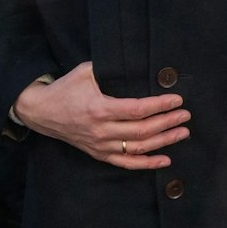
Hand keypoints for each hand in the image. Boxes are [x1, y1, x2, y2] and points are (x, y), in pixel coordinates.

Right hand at [13, 62, 189, 169]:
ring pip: (138, 148)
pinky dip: (147, 164)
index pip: (137, 110)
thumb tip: (137, 63)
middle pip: (142, 131)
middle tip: (185, 115)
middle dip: (168, 123)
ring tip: (182, 132)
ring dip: (164, 142)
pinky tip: (165, 160)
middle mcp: (101, 131)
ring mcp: (100, 146)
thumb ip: (109, 69)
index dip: (159, 106)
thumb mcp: (85, 72)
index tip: (177, 100)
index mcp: (99, 109)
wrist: (41, 112)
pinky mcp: (98, 154)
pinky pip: (126, 163)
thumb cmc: (65, 88)